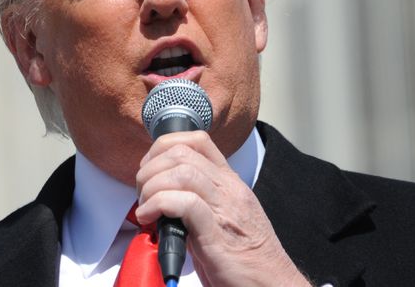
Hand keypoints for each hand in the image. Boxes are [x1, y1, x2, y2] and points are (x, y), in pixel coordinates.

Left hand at [135, 130, 310, 286]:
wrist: (271, 284)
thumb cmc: (247, 259)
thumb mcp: (224, 219)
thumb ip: (199, 203)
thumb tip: (164, 199)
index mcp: (230, 184)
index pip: (198, 141)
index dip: (165, 146)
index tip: (151, 168)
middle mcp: (229, 190)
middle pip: (182, 152)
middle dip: (151, 168)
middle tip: (143, 192)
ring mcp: (225, 209)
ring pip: (182, 172)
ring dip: (152, 186)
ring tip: (146, 207)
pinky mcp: (217, 234)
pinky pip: (185, 203)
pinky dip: (159, 205)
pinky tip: (151, 219)